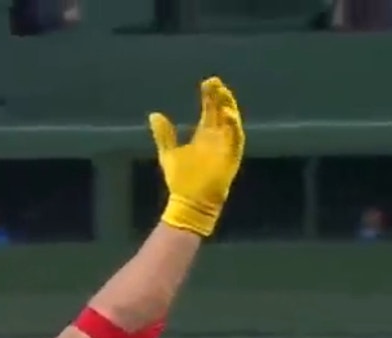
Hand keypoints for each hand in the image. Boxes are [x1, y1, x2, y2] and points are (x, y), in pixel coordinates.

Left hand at [149, 77, 245, 236]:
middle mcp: (217, 137)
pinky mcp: (232, 156)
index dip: (209, 96)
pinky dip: (234, 125)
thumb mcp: (168, 153)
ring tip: (222, 93)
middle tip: (214, 82)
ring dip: (228, 106)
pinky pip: (236, 137)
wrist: (189, 201)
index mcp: (204, 135)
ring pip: (231, 120)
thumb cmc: (180, 180)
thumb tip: (154, 114)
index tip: (206, 83)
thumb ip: (164, 134)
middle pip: (221, 111)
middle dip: (219, 96)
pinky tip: (227, 113)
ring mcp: (226, 145)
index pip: (209, 110)